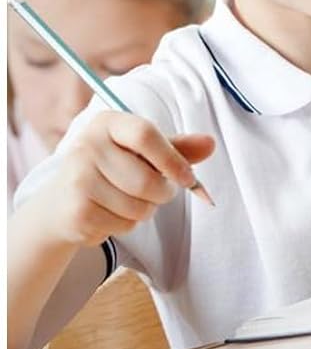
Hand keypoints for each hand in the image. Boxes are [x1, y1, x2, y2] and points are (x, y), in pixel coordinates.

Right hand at [33, 110, 213, 247]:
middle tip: (151, 191)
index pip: (145, 134)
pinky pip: (125, 225)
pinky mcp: (78, 210)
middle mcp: (87, 145)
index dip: (174, 160)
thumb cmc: (113, 170)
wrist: (63, 201)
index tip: (188, 179)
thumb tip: (210, 143)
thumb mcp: (144, 153)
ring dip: (144, 211)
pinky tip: (108, 213)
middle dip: (162, 194)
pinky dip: (126, 225)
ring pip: (140, 207)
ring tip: (124, 200)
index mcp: (108, 123)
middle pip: (148, 181)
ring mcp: (78, 178)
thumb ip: (177, 150)